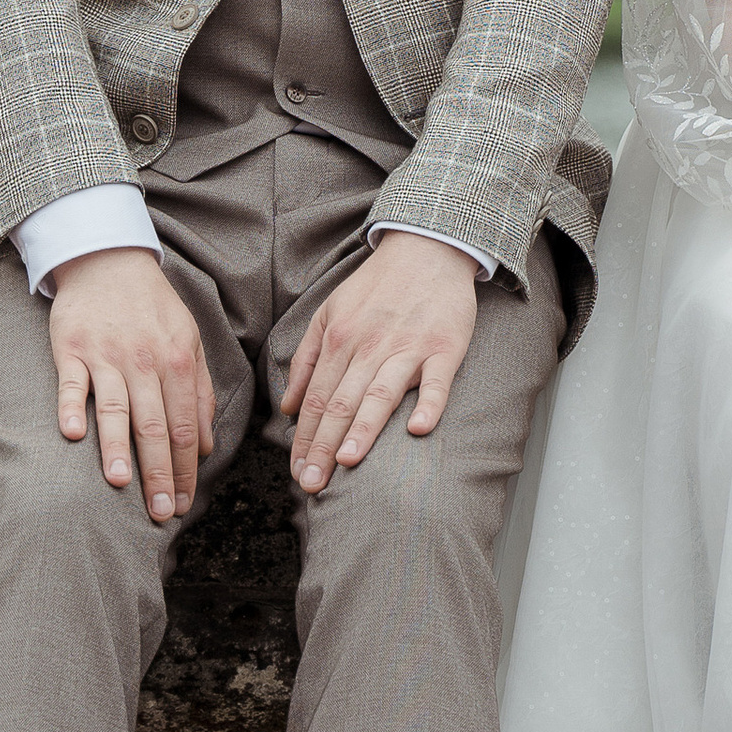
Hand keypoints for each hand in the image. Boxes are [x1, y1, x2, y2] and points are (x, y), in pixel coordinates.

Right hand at [47, 248, 216, 522]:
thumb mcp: (189, 341)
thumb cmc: (153, 309)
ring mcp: (105, 355)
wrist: (109, 261)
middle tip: (158, 511)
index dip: (184, 468)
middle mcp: (144, 361)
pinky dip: (70, 406)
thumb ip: (199, 392)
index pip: (184, 426)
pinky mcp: (71, 349)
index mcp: (177, 362)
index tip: (182, 503)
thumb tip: (205, 446)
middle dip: (158, 472)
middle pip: (153, 425)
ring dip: (117, 447)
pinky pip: (70, 382)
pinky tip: (73, 434)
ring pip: (114, 408)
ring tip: (121, 483)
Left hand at [281, 232, 480, 490]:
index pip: (314, 398)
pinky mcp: (445, 346)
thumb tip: (286, 407)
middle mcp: (369, 345)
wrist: (426, 247)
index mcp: (339, 339)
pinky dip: (428, 404)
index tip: (297, 471)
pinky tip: (418, 429)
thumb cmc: (376, 286)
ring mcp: (408, 346)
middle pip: (340, 403)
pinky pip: (437, 380)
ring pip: (380, 394)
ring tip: (347, 462)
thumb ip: (306, 359)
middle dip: (323, 447)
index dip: (303, 438)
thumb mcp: (328, 312)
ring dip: (363, 429)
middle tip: (312, 484)